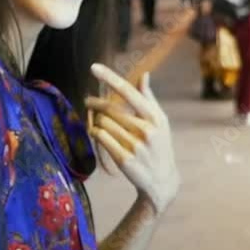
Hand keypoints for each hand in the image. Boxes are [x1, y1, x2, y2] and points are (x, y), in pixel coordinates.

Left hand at [86, 64, 179, 215]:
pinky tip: (97, 133)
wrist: (161, 181)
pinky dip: (95, 132)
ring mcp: (135, 146)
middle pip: (110, 108)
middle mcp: (146, 130)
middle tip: (88, 100)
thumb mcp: (159, 122)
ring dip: (97, 121)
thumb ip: (148, 98)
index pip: (128, 92)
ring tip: (99, 123)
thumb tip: (144, 74)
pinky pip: (100, 137)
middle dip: (96, 103)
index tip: (93, 67)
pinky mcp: (123, 159)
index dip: (110, 78)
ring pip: (103, 123)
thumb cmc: (159, 146)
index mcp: (155, 117)